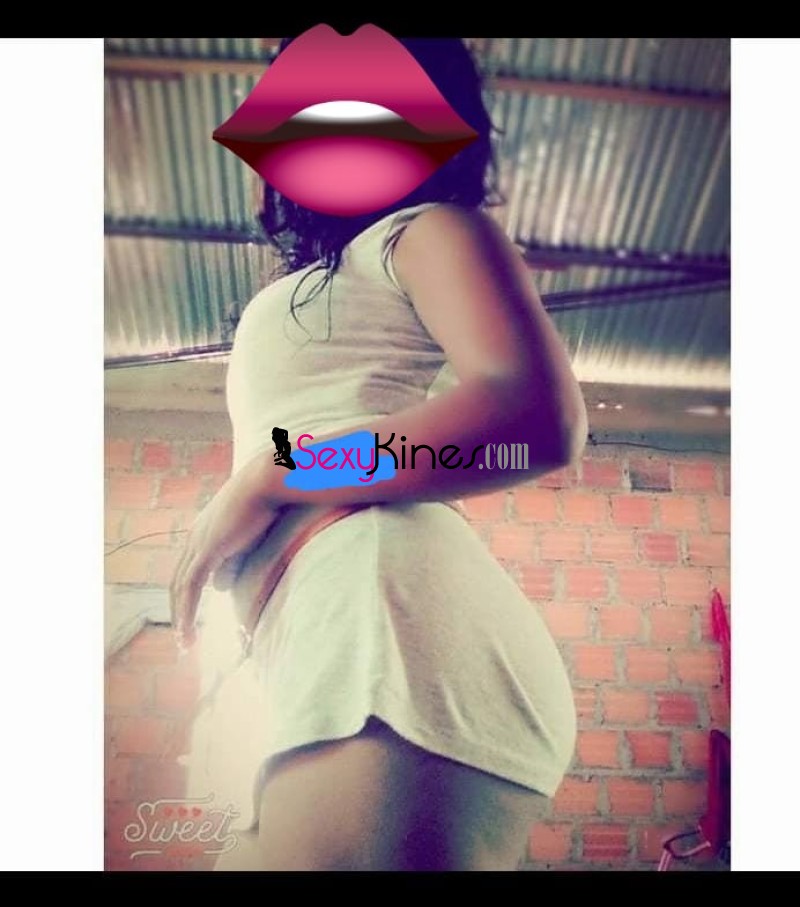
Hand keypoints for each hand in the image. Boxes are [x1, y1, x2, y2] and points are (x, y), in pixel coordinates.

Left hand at [169, 466, 280, 648]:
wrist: (268, 481)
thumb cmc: (269, 500)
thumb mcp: (251, 530)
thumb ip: (238, 552)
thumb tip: (227, 580)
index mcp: (203, 531)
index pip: (187, 570)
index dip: (186, 595)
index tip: (191, 617)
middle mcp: (195, 537)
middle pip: (177, 582)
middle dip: (178, 611)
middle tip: (183, 639)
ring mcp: (199, 543)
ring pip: (180, 589)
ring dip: (180, 619)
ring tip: (184, 644)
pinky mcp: (208, 550)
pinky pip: (191, 588)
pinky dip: (187, 612)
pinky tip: (190, 631)